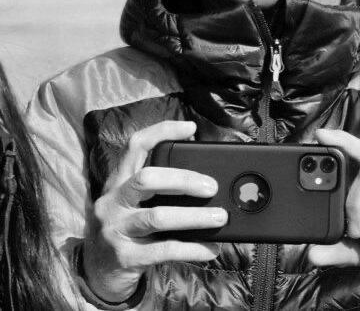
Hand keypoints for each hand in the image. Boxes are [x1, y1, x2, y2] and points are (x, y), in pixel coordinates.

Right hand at [83, 121, 226, 302]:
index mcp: (118, 181)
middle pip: (147, 179)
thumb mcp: (132, 203)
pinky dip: (192, 248)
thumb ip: (158, 188)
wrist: (97, 273)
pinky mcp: (125, 258)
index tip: (190, 128)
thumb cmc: (126, 229)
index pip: (136, 145)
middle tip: (212, 187)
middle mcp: (113, 201)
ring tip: (221, 217)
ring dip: (194, 216)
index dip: (162, 131)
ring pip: (157, 217)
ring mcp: (116, 230)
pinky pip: (164, 251)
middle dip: (184, 180)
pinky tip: (211, 248)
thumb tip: (205, 178)